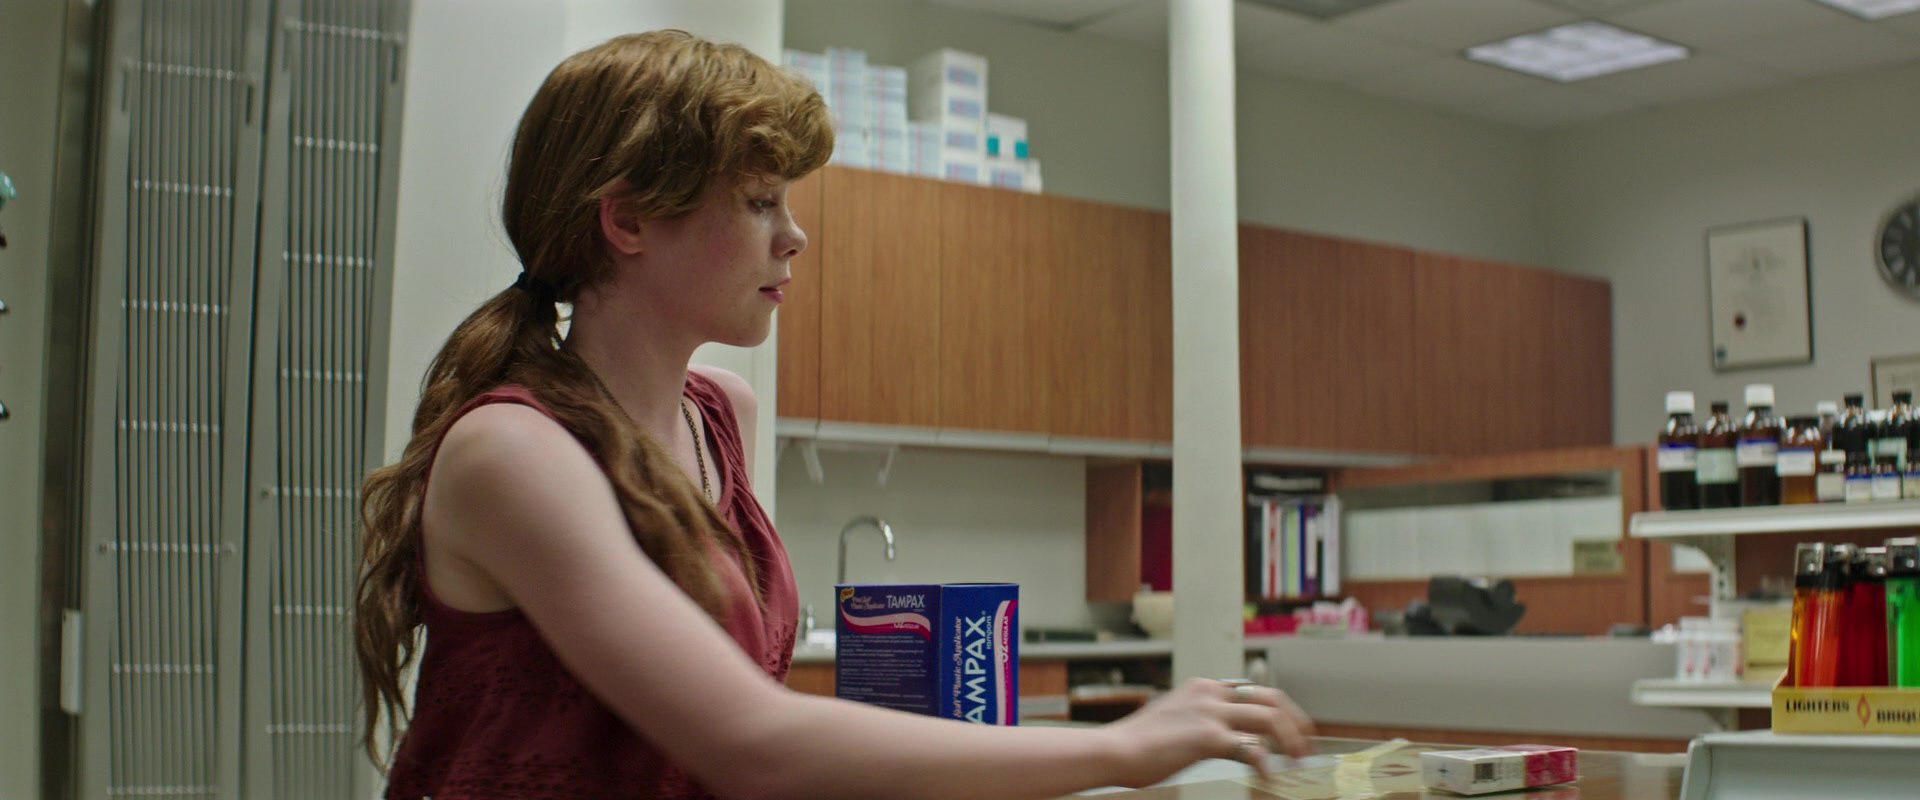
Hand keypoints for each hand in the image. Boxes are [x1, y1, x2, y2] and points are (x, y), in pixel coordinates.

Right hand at [1100, 678, 1314, 788]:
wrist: (1113, 750)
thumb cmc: (1136, 743)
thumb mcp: (1172, 716)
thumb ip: (1197, 717)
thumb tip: (1218, 734)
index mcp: (1203, 687)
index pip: (1254, 690)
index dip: (1280, 709)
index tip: (1292, 728)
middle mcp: (1210, 693)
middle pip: (1272, 699)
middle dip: (1296, 722)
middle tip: (1307, 745)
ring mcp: (1210, 714)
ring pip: (1270, 720)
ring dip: (1291, 741)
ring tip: (1298, 762)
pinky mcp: (1208, 738)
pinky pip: (1251, 751)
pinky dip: (1266, 765)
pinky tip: (1269, 779)